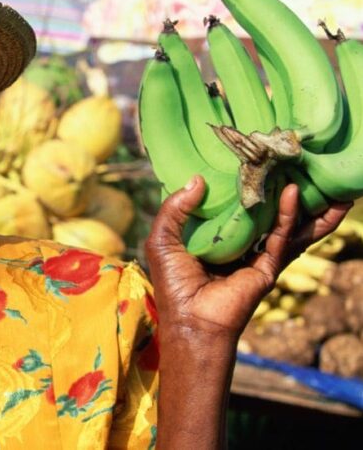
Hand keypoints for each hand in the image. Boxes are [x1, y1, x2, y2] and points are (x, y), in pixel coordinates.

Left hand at [145, 176, 349, 342]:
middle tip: (294, 163)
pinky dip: (289, 215)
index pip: (230, 204)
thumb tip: (198, 179)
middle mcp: (237, 242)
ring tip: (314, 177)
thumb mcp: (162, 239)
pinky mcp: (268, 267)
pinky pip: (282, 236)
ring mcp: (255, 254)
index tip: (251, 157)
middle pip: (263, 211)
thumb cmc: (173, 282)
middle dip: (280, 190)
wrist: (191, 320)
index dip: (240, 183)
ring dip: (301, 203)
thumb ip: (174, 208)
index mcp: (213, 235)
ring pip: (283, 223)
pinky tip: (293, 194)